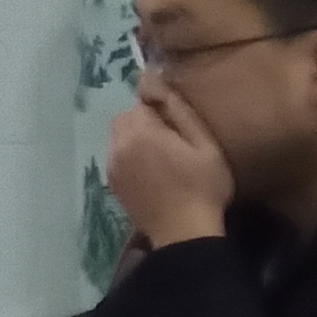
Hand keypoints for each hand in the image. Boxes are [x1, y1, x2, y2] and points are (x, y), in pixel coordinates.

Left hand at [105, 84, 238, 247]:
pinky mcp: (112, 184)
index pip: (141, 103)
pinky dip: (129, 156)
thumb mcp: (204, 145)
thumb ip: (179, 111)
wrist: (184, 233)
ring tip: (161, 156)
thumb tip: (157, 82)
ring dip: (135, 138)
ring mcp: (112, 166)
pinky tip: (151, 171)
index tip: (178, 125)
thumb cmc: (202, 187)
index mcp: (140, 133)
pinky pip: (116, 157)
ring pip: (118, 137)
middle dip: (144, 121)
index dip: (160, 110)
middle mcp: (118, 146)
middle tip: (171, 139)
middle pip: (124, 118)